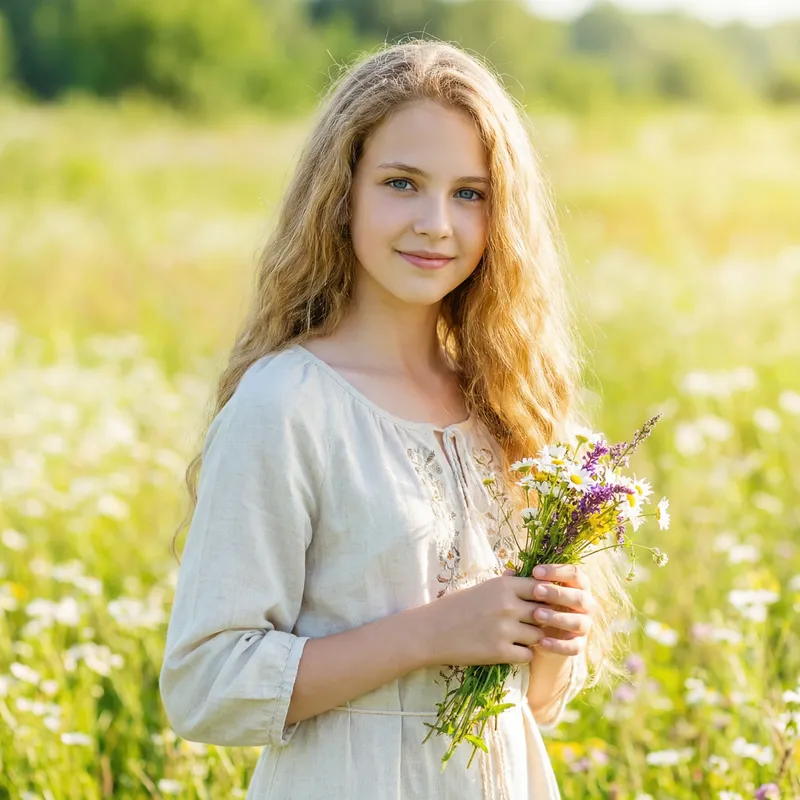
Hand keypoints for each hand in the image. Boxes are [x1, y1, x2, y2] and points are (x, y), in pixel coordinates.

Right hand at [421, 573, 549, 667]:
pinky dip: (522, 654)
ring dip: (532, 639)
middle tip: (529, 624)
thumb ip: (504, 584)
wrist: (430, 631)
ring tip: (518, 638)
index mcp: (503, 586)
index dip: (542, 598)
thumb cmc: (454, 607)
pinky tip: (511, 650)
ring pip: (539, 636)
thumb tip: (520, 575)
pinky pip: (528, 655)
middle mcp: (508, 605)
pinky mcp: (500, 652)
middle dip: (540, 620)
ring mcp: (505, 630)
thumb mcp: (480, 588)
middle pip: (544, 613)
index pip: (541, 588)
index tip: (536, 605)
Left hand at [502, 563, 593, 657]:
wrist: (538, 637)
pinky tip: (541, 641)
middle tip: (536, 591)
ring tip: (537, 615)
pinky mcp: (579, 645)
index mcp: (577, 586)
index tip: (535, 571)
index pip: (574, 573)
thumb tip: (509, 572)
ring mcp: (583, 626)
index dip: (557, 571)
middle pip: (579, 597)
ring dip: (558, 618)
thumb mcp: (530, 593)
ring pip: (578, 622)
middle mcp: (585, 605)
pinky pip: (573, 646)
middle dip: (557, 593)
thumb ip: (523, 582)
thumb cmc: (535, 605)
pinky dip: (558, 645)